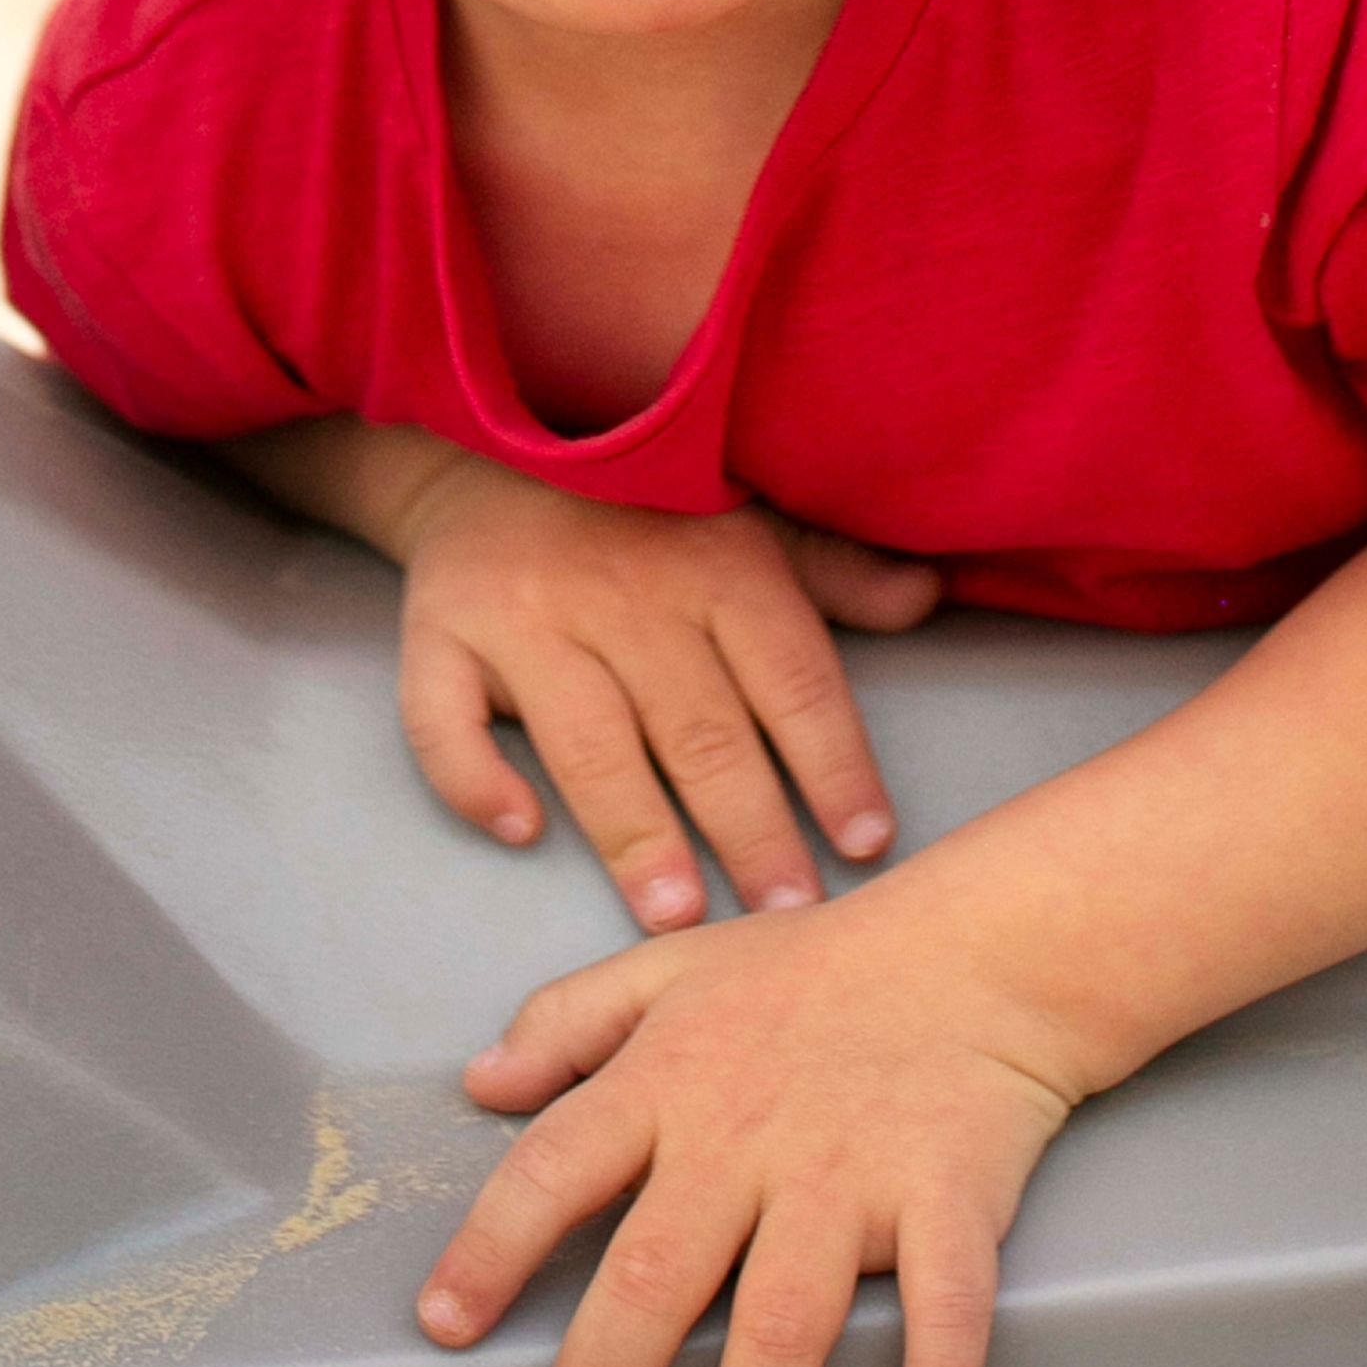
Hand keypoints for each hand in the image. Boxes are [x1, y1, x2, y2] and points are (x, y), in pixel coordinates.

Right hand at [390, 449, 940, 929]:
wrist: (488, 450)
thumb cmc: (642, 511)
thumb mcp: (749, 522)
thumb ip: (834, 571)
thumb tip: (926, 596)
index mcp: (716, 565)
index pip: (790, 678)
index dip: (833, 763)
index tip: (866, 845)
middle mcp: (626, 593)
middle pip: (699, 729)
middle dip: (749, 828)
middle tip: (786, 916)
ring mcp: (527, 616)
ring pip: (588, 740)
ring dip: (634, 830)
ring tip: (674, 916)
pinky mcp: (439, 634)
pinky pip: (445, 718)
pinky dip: (476, 776)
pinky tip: (519, 829)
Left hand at [415, 895, 1075, 1366]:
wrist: (977, 948)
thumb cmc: (819, 970)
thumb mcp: (673, 969)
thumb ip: (567, 1021)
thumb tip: (481, 1082)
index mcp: (669, 1083)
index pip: (554, 1170)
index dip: (489, 1250)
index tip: (445, 1322)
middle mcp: (745, 1140)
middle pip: (654, 1273)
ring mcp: (846, 1176)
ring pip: (780, 1316)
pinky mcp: (943, 1199)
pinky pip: (941, 1304)